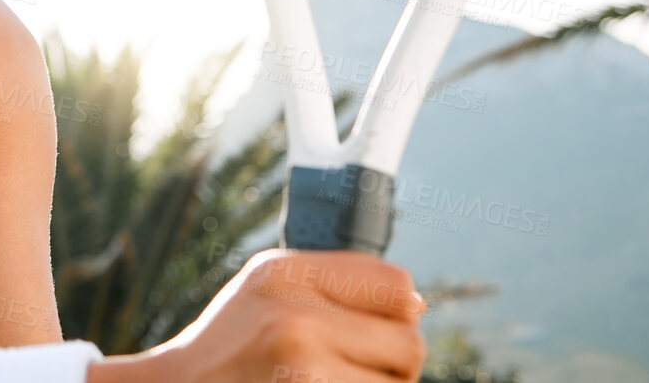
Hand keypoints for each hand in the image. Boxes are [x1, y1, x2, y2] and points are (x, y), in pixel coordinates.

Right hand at [149, 248, 427, 381]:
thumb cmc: (231, 341)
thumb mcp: (268, 285)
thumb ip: (336, 280)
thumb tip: (417, 305)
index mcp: (286, 275)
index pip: (396, 287)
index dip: (398, 311)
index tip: (375, 327)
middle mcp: (296, 320)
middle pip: (410, 344)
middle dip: (393, 362)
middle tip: (355, 366)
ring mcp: (304, 374)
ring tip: (333, 380)